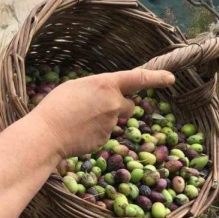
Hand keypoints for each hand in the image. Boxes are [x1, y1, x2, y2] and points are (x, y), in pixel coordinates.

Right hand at [30, 69, 175, 157]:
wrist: (47, 134)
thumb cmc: (56, 106)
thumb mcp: (77, 86)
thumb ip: (97, 88)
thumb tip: (106, 95)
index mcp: (107, 84)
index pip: (139, 78)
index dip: (157, 78)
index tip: (170, 79)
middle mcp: (114, 103)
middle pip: (129, 104)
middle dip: (119, 106)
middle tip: (95, 108)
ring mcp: (111, 123)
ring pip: (115, 120)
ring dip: (104, 120)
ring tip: (80, 120)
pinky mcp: (106, 139)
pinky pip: (105, 133)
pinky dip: (95, 133)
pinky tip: (79, 132)